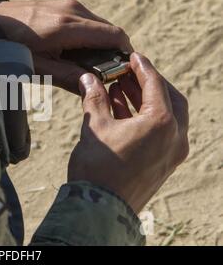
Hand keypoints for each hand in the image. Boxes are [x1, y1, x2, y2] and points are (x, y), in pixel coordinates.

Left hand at [0, 0, 132, 93]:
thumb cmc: (11, 48)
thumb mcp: (38, 68)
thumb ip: (69, 77)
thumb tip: (94, 87)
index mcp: (68, 27)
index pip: (114, 36)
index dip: (123, 55)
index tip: (121, 72)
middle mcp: (73, 10)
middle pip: (110, 31)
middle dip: (111, 53)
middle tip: (102, 74)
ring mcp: (68, 4)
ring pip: (99, 26)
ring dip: (99, 45)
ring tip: (85, 65)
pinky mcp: (63, 5)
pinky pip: (86, 21)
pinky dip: (88, 37)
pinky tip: (74, 52)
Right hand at [68, 53, 188, 212]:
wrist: (100, 208)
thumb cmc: (98, 168)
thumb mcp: (95, 126)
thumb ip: (95, 98)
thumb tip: (89, 78)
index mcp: (162, 123)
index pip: (155, 85)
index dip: (142, 68)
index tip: (133, 57)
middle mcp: (174, 137)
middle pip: (169, 99)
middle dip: (148, 84)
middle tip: (128, 73)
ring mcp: (171, 153)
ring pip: (166, 116)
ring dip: (145, 101)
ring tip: (120, 89)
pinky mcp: (163, 164)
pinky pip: (160, 133)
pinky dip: (144, 119)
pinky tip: (122, 111)